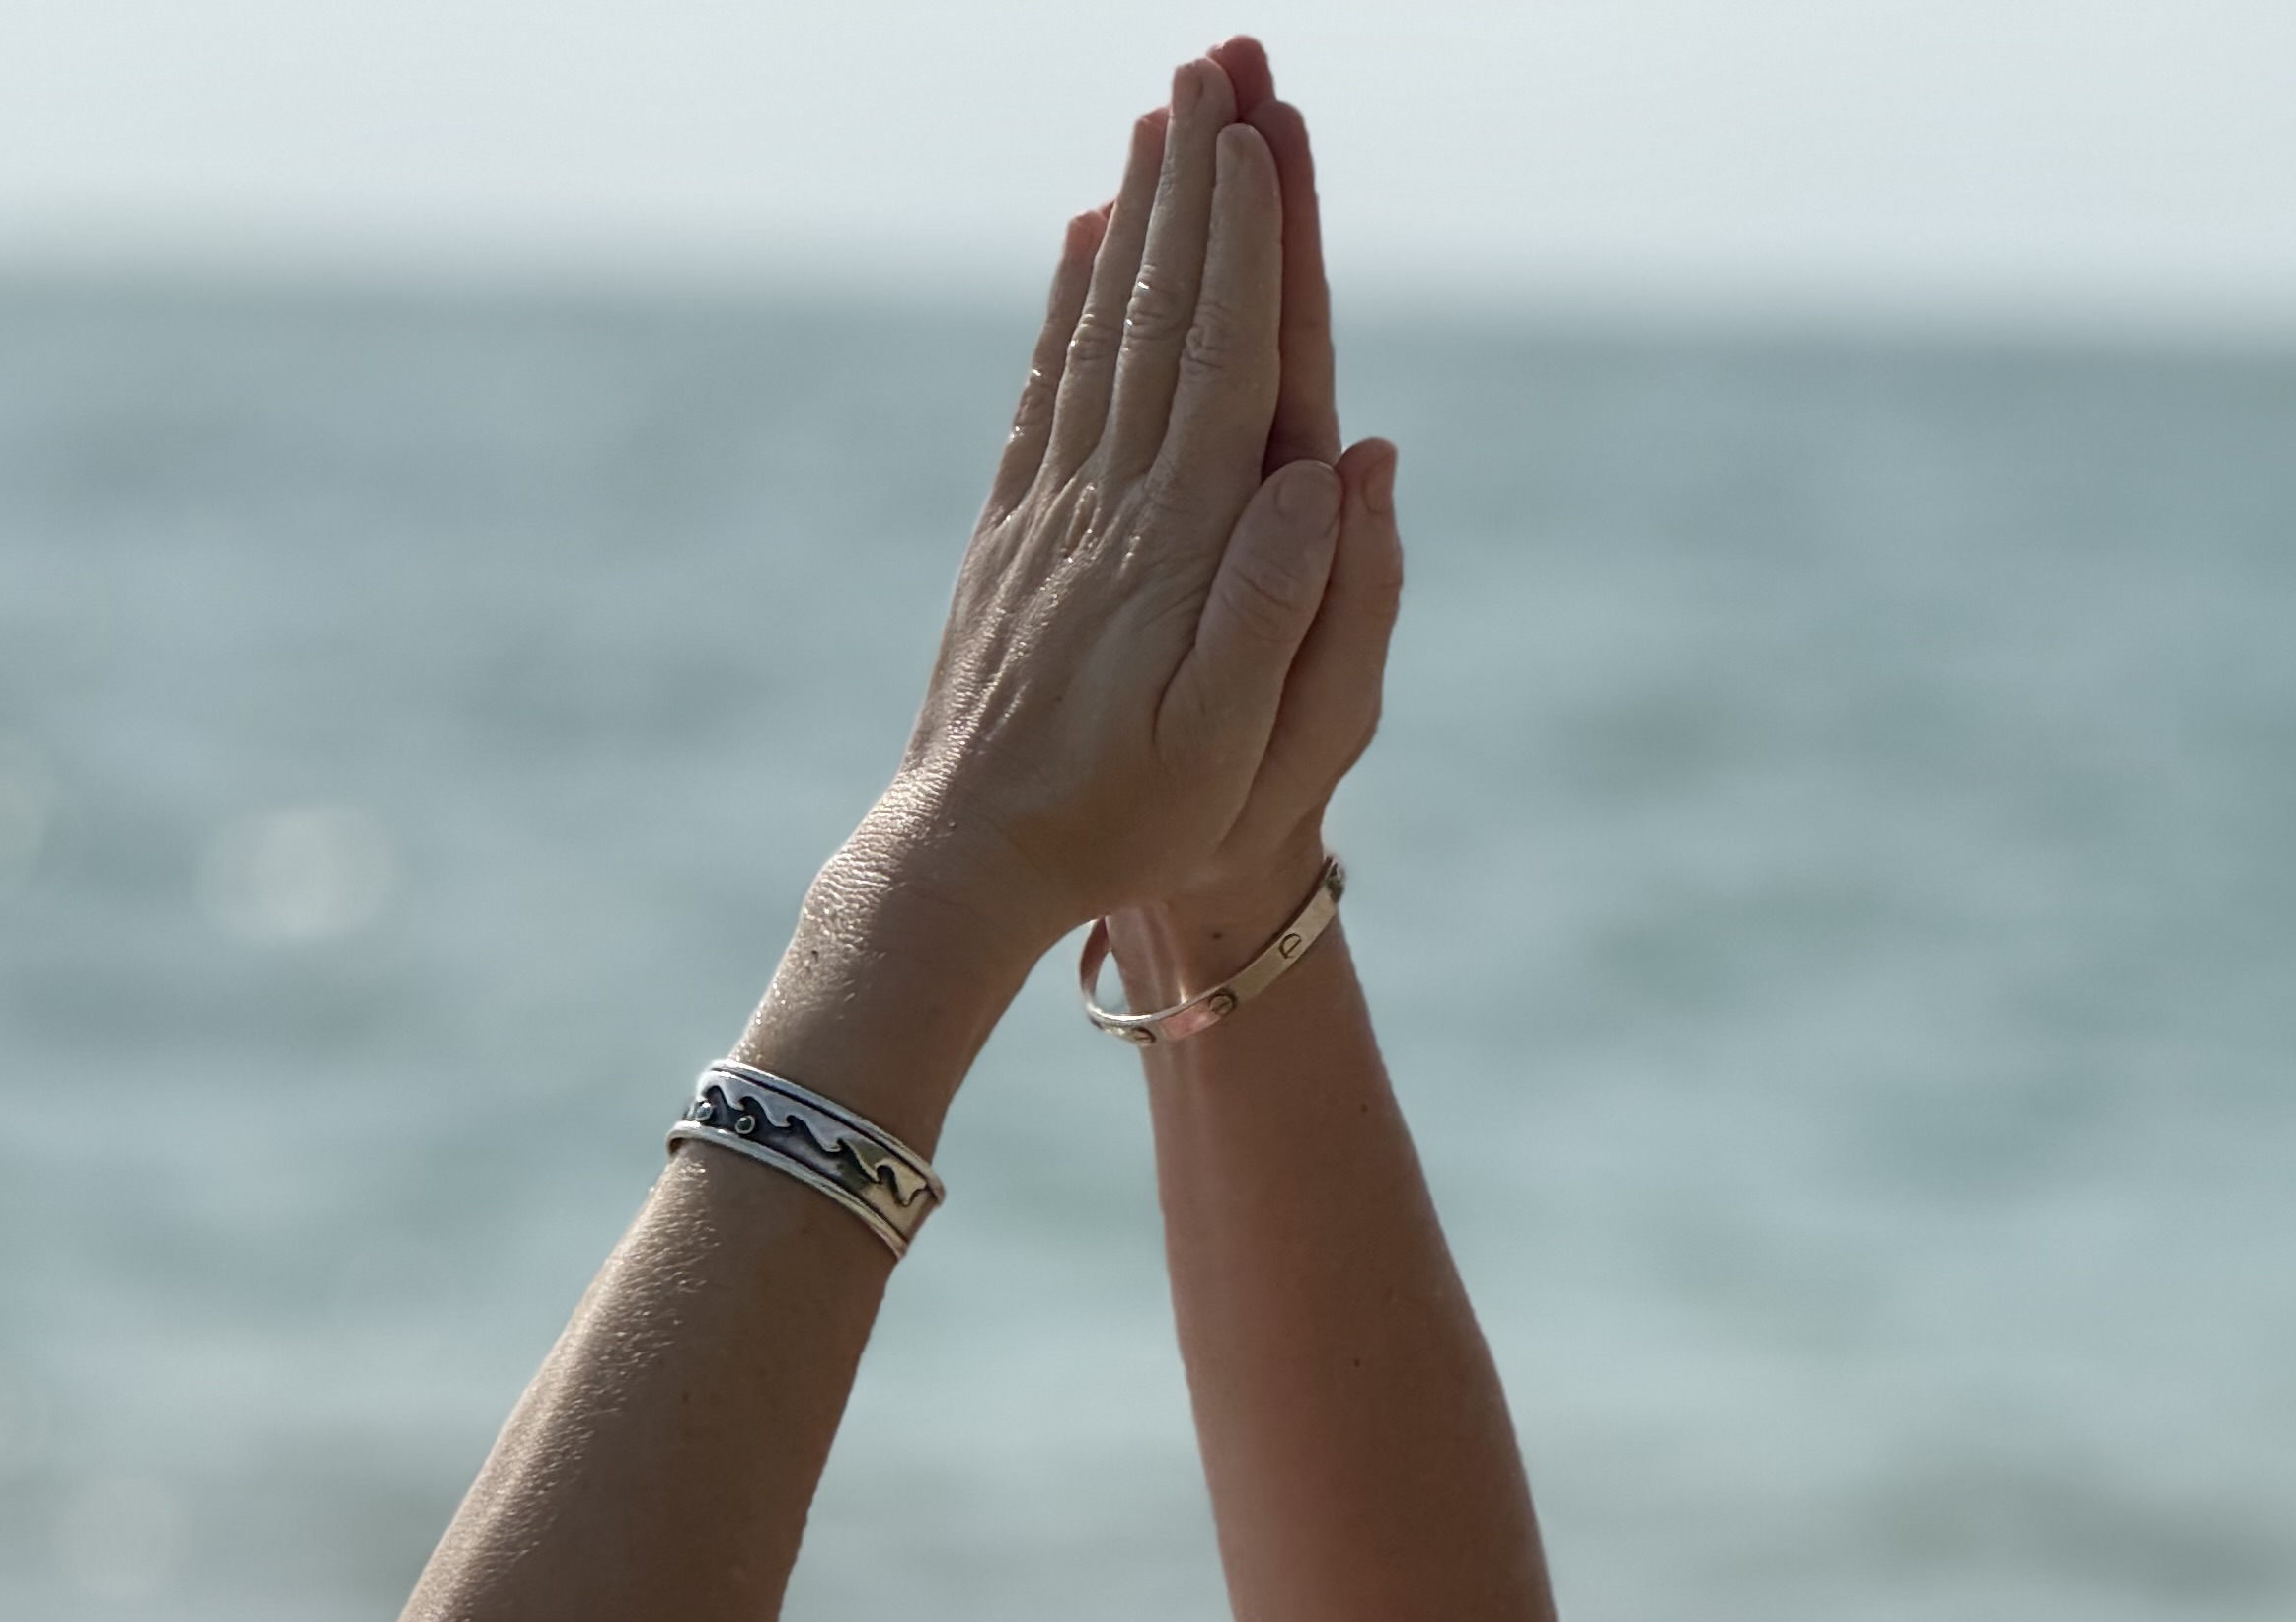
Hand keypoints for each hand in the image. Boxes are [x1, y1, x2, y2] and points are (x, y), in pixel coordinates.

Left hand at [855, 55, 1366, 955]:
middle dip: (1191, 184)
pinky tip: (1085, 237)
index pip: (1222, 360)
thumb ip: (1276, 608)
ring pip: (1102, 329)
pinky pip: (1051, 390)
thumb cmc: (1121, 825)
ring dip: (1136, 213)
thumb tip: (1327, 470)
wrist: (968, 866)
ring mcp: (1053, 512)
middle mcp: (1110, 504)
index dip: (1244, 243)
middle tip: (1214, 61)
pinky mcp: (1016, 535)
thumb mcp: (1227, 748)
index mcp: (1178, 546)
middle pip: (1160, 311)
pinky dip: (1072, 300)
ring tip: (1161, 110)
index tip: (1256, 134)